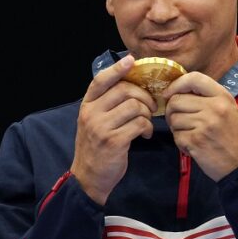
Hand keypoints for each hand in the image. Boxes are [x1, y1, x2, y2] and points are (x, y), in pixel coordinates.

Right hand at [70, 54, 156, 204]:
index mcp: (87, 106)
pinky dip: (146, 128)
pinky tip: (143, 135)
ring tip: (146, 123)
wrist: (89, 177)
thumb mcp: (93, 122)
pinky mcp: (114, 141)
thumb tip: (129, 85)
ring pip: (135, 106)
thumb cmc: (96, 148)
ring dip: (147, 114)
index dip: (117, 68)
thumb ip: (105, 105)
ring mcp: (101, 127)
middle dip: (144, 96)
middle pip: (125, 90)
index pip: (101, 80)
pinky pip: (139, 124)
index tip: (131, 60)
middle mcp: (91, 113)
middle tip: (150, 107)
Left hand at [162, 73, 237, 180]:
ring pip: (174, 119)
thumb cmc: (233, 136)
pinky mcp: (196, 140)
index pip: (194, 78)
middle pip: (176, 100)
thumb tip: (179, 91)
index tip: (169, 94)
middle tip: (179, 121)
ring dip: (177, 129)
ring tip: (190, 135)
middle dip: (172, 112)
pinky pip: (176, 135)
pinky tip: (193, 146)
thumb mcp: (228, 110)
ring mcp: (205, 124)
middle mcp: (214, 107)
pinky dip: (180, 142)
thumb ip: (208, 98)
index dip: (176, 84)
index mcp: (223, 97)